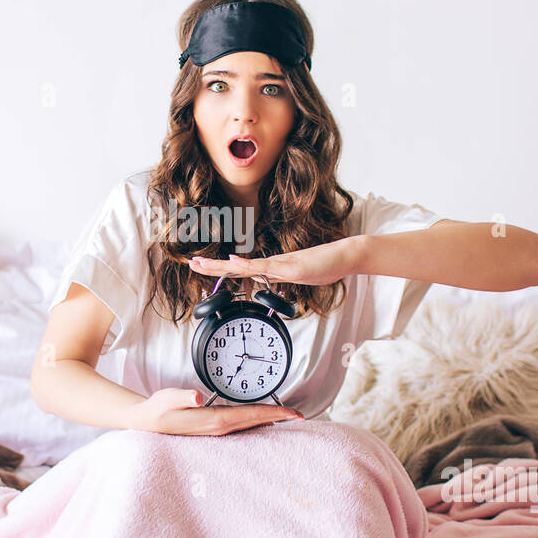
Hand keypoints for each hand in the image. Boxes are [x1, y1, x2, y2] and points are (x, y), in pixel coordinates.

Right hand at [125, 388, 302, 436]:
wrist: (147, 423)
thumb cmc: (158, 410)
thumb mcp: (167, 398)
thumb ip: (183, 396)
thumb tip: (199, 397)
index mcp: (215, 421)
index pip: (251, 416)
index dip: (274, 413)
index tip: (294, 413)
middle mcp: (220, 429)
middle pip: (256, 423)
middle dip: (279, 419)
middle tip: (302, 416)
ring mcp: (218, 431)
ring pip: (251, 426)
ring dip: (269, 421)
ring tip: (288, 417)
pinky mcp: (214, 429)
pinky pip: (242, 426)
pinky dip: (257, 422)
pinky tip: (263, 420)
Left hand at [187, 236, 363, 285]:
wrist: (347, 255)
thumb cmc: (326, 264)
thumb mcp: (299, 276)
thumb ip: (281, 278)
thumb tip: (263, 281)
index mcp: (273, 268)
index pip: (240, 270)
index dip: (220, 269)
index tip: (202, 267)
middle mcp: (272, 264)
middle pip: (236, 266)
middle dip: (212, 266)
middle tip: (191, 263)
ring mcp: (280, 265)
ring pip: (244, 266)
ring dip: (221, 266)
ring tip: (200, 263)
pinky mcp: (291, 268)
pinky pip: (266, 268)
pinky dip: (247, 266)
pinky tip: (233, 263)